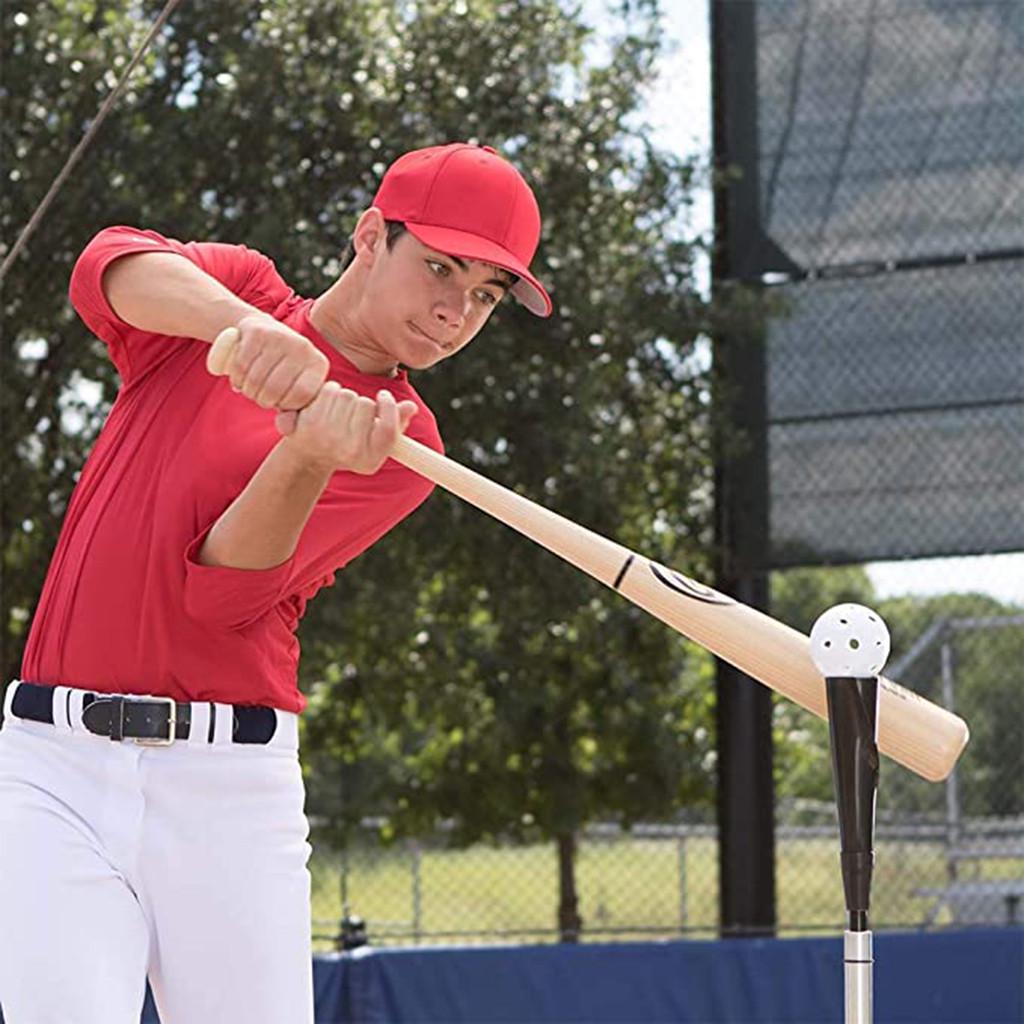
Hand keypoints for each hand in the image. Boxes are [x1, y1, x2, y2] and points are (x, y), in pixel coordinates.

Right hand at [212, 315, 328, 410]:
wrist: (264, 329)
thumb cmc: (282, 367)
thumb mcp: (294, 386)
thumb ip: (293, 410)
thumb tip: (287, 429)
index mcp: (318, 364)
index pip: (301, 396)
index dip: (285, 405)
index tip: (278, 402)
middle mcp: (303, 347)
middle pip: (275, 389)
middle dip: (262, 400)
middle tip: (259, 397)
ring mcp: (280, 337)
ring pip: (255, 378)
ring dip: (247, 390)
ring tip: (250, 389)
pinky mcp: (257, 332)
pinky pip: (241, 365)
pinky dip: (236, 377)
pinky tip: (240, 378)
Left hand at [278, 384, 418, 474]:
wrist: (309, 456)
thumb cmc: (348, 447)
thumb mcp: (375, 444)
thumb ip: (396, 425)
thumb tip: (411, 407)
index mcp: (369, 460)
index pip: (388, 428)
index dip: (389, 407)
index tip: (383, 396)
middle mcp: (349, 451)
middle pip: (367, 406)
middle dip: (363, 403)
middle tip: (354, 413)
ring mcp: (328, 436)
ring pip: (349, 395)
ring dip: (346, 397)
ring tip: (339, 412)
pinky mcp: (311, 422)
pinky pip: (331, 390)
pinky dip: (330, 392)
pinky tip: (326, 406)